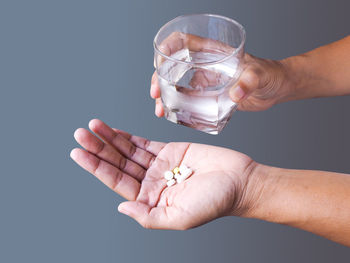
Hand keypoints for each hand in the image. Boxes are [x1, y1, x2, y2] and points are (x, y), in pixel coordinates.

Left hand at [70, 119, 255, 228]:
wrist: (239, 181)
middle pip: (118, 163)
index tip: (78, 153)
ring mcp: (159, 165)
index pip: (116, 181)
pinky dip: (128, 136)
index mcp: (150, 199)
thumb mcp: (181, 217)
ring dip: (110, 139)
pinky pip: (143, 142)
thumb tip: (121, 207)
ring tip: (92, 126)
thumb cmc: (215, 201)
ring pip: (128, 151)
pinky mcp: (170, 151)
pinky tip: (114, 131)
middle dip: (98, 148)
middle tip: (80, 133)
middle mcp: (151, 182)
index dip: (96, 167)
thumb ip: (149, 216)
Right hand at [151, 32, 289, 114]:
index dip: (167, 47)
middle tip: (156, 94)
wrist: (277, 88)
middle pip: (173, 65)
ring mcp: (206, 79)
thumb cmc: (271, 74)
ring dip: (164, 95)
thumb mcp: (260, 75)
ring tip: (160, 109)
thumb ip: (249, 82)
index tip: (159, 62)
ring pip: (176, 83)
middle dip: (159, 77)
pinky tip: (171, 114)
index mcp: (214, 52)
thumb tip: (235, 94)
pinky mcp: (209, 94)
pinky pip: (188, 99)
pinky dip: (177, 106)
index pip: (184, 41)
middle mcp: (206, 64)